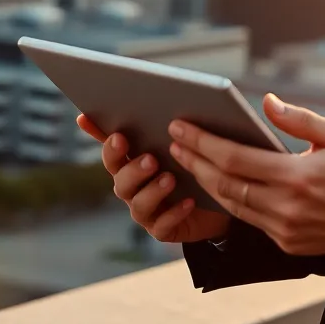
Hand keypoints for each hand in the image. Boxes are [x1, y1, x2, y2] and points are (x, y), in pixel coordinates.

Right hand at [78, 114, 229, 244]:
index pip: (111, 151)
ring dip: (153, 191)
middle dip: (133, 169)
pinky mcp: (163, 229)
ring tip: (170, 178)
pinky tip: (189, 202)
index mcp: (132, 161)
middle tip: (151, 158)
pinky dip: (174, 213)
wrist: (218, 201)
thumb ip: (171, 124)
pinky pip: (162, 226)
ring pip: (138, 204)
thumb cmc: (194, 163)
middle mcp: (132, 187)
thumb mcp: (184, 142)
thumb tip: (166, 94)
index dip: (106, 142)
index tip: (116, 134)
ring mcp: (146, 210)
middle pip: (120, 180)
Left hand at [167, 94, 324, 257]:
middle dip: (195, 161)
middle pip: (225, 184)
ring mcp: (285, 230)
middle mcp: (287, 207)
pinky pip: (249, 219)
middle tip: (175, 142)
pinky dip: (230, 200)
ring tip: (188, 160)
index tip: (181, 127)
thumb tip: (266, 102)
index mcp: (298, 177)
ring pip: (232, 205)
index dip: (203, 142)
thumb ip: (299, 119)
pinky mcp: (287, 243)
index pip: (235, 159)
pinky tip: (217, 183)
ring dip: (206, 182)